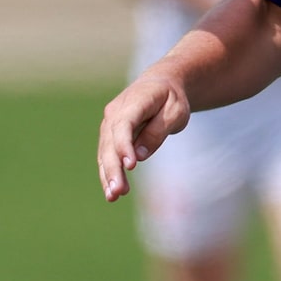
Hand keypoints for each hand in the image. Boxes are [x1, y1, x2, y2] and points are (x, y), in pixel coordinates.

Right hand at [97, 69, 189, 199]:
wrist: (161, 84)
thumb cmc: (171, 99)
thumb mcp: (175, 112)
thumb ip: (157, 132)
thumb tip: (139, 155)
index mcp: (134, 101)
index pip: (124, 125)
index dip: (124, 145)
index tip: (130, 166)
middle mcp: (115, 112)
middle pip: (110, 142)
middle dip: (113, 168)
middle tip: (118, 191)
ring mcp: (109, 123)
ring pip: (105, 152)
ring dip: (107, 175)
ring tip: (113, 196)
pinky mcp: (109, 135)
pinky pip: (106, 155)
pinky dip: (108, 173)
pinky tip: (111, 192)